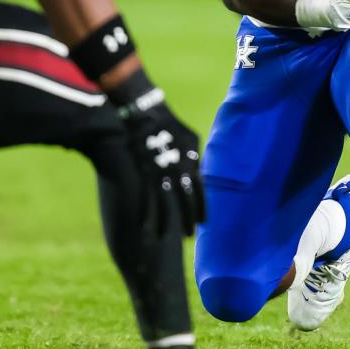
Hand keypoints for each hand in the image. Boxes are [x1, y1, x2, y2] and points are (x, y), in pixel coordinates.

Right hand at [118, 92, 204, 237]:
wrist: (146, 110)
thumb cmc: (168, 123)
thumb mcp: (189, 137)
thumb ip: (194, 157)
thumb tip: (198, 173)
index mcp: (192, 158)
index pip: (201, 189)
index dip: (202, 207)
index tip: (204, 223)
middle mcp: (179, 166)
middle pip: (185, 198)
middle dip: (187, 219)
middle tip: (190, 237)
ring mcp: (162, 168)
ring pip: (165, 202)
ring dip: (166, 222)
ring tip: (166, 239)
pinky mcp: (145, 169)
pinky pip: (146, 196)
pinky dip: (146, 212)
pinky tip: (145, 226)